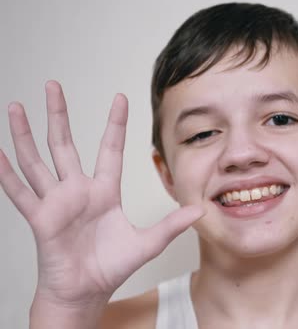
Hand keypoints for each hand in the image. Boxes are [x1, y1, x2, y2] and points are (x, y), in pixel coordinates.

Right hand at [0, 81, 204, 309]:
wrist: (86, 292)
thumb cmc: (112, 267)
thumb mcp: (147, 243)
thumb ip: (171, 225)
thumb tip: (199, 210)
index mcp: (104, 191)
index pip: (110, 149)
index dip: (115, 124)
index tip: (120, 98)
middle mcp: (78, 191)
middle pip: (64, 144)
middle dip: (58, 114)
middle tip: (52, 85)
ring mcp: (56, 202)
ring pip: (36, 160)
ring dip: (24, 134)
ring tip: (15, 107)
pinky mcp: (40, 218)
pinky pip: (19, 192)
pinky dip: (6, 173)